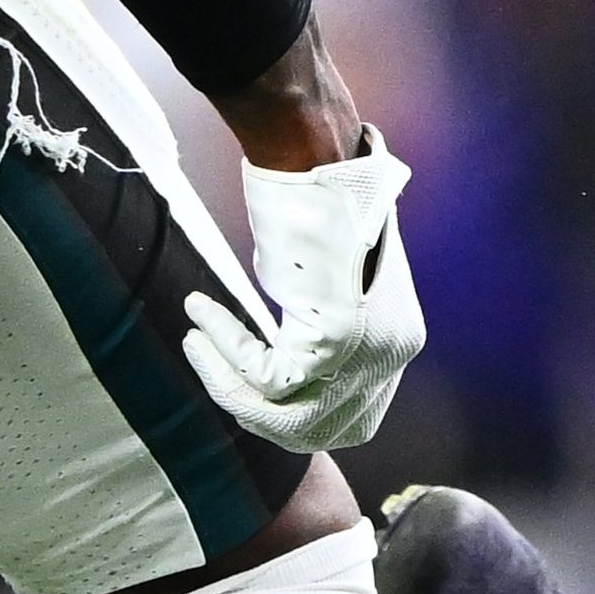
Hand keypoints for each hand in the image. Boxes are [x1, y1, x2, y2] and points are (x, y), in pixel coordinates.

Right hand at [184, 144, 422, 452]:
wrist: (320, 162)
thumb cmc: (314, 208)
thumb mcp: (325, 285)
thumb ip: (317, 330)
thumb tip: (276, 374)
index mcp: (398, 341)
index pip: (352, 418)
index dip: (291, 414)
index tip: (242, 384)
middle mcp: (393, 352)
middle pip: (320, 430)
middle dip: (255, 417)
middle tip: (212, 370)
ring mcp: (370, 349)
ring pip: (289, 418)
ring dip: (227, 385)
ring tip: (196, 342)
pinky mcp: (338, 339)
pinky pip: (267, 379)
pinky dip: (225, 353)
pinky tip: (202, 315)